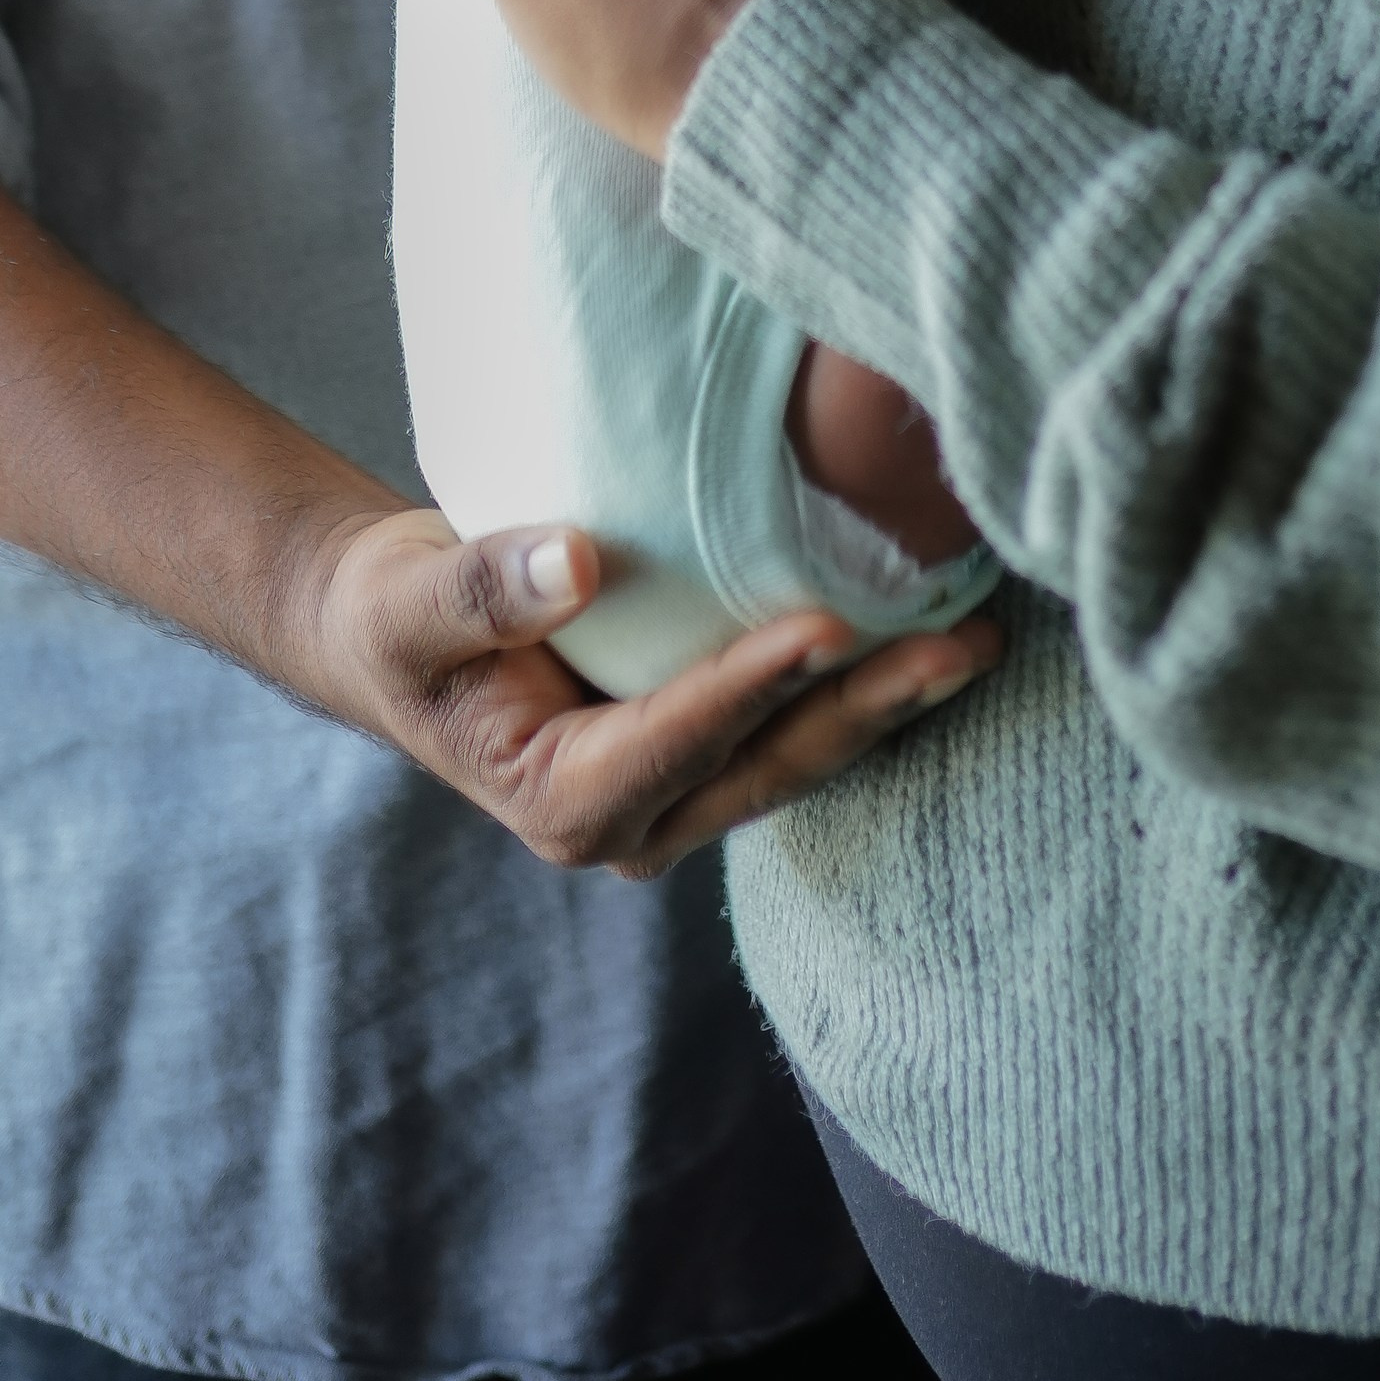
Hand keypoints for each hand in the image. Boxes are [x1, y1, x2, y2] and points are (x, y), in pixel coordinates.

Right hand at [294, 502, 998, 874]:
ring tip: (980, 638)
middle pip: (768, 763)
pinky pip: (798, 726)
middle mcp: (633, 819)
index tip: (824, 624)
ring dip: (891, 700)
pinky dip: (864, 682)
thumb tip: (577, 561)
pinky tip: (934, 629)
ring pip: (800, 753)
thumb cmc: (399, 621)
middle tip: (959, 646)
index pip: (674, 740)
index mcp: (560, 799)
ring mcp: (679, 794)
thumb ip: (484, 587)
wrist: (400, 636)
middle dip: (867, 706)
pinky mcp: (709, 753)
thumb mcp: (410, 603)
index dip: (749, 686)